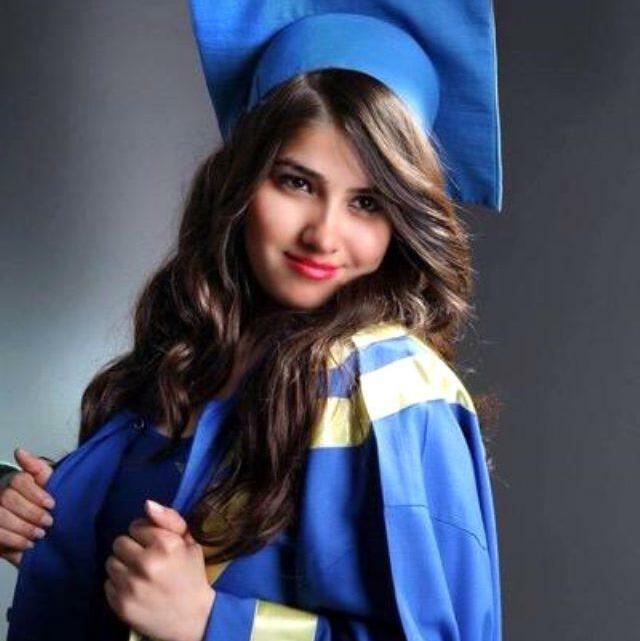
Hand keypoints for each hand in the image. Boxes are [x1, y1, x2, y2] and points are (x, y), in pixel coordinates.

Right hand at [0, 448, 54, 567]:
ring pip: (0, 518)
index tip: (52, 504)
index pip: (19, 481)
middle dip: (31, 513)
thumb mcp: (45, 481)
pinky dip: (12, 542)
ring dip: (22, 529)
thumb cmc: (42, 497)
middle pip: (7, 499)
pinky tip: (27, 546)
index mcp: (12, 480)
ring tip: (39, 535)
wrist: (34, 519)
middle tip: (48, 523)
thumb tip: (19, 451)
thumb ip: (36, 467)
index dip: (35, 493)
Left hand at [104, 499, 215, 640]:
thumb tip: (147, 504)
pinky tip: (134, 589)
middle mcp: (147, 562)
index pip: (136, 526)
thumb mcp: (189, 542)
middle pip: (119, 542)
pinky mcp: (121, 604)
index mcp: (166, 544)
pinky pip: (107, 583)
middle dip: (131, 548)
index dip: (145, 534)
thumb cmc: (191, 575)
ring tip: (138, 574)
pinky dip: (118, 585)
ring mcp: (132, 585)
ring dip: (123, 566)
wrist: (194, 618)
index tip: (154, 545)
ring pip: (110, 562)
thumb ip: (169, 519)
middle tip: (144, 559)